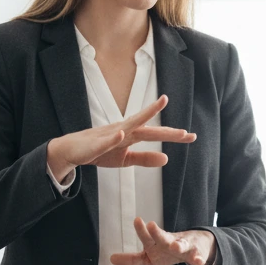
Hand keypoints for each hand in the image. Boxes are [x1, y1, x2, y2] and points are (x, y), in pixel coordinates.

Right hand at [46, 95, 195, 179]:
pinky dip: (114, 137)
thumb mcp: (126, 159)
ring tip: (160, 105)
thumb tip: (166, 158)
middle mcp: (124, 130)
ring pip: (131, 125)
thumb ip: (146, 158)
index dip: (174, 135)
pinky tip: (122, 132)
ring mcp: (111, 134)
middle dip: (167, 131)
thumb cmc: (100, 151)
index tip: (192, 136)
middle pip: (149, 129)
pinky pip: (107, 140)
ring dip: (145, 116)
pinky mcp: (97, 142)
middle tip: (186, 133)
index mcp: (132, 135)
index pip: (157, 134)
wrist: (74, 151)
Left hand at [110, 217, 217, 264]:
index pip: (147, 237)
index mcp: (157, 243)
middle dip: (156, 232)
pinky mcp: (195, 254)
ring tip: (175, 245)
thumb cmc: (167, 250)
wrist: (196, 245)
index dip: (141, 230)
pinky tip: (198, 261)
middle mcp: (169, 242)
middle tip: (150, 225)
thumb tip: (111, 259)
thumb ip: (132, 259)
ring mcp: (183, 247)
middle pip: (162, 237)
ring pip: (181, 245)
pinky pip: (197, 257)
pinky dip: (198, 259)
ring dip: (178, 244)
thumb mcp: (149, 256)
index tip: (137, 219)